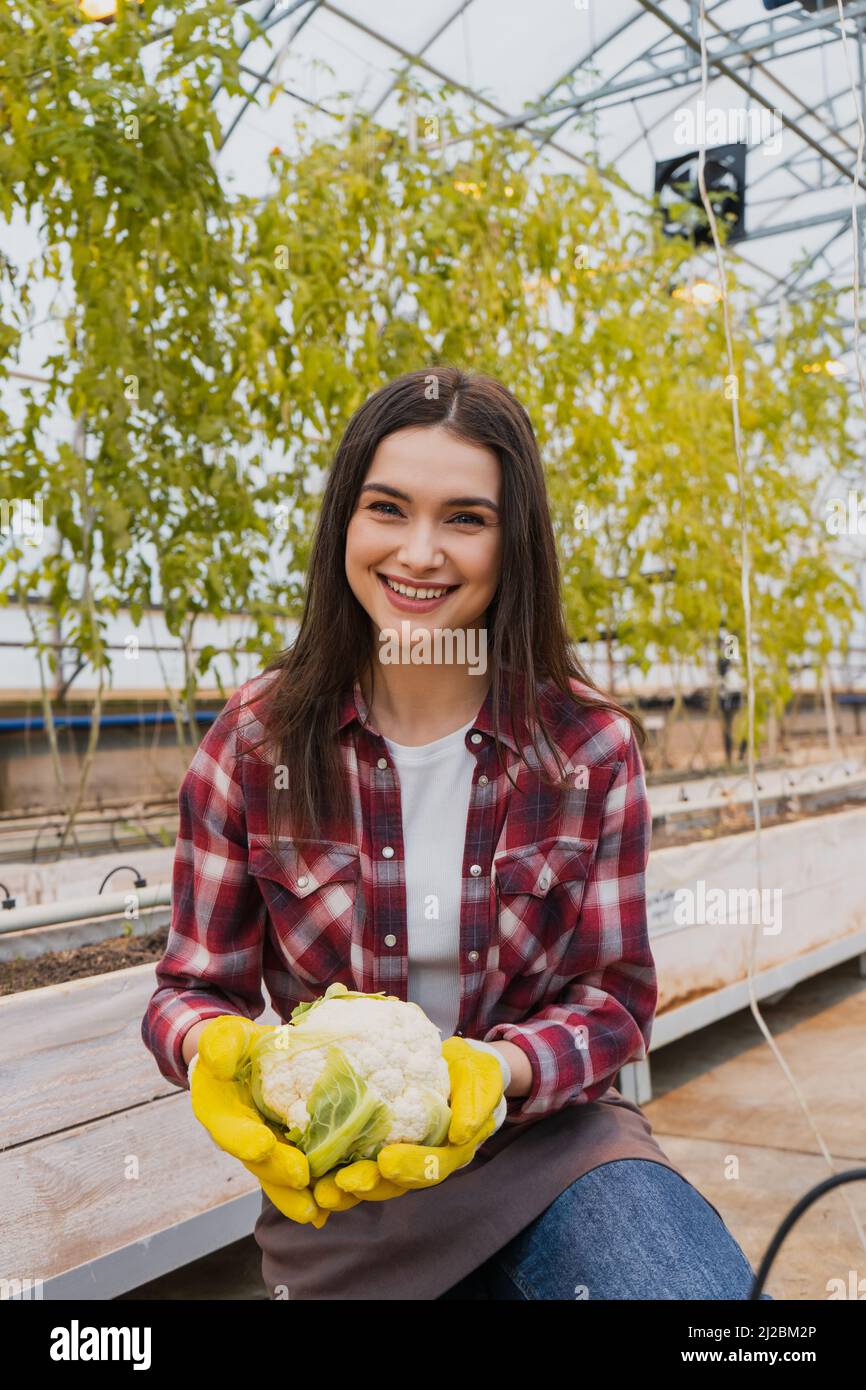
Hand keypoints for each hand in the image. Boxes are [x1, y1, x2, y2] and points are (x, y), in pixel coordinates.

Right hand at [188, 1015, 329, 1227]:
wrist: (247, 1059)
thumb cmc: (234, 1046)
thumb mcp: (223, 1036)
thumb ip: (218, 1045)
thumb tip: (218, 1062)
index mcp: (219, 1113)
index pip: (230, 1129)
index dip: (243, 1139)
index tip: (261, 1145)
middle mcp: (241, 1139)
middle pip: (259, 1162)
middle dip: (278, 1172)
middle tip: (301, 1178)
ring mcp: (267, 1147)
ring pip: (280, 1177)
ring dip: (296, 1194)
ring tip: (316, 1208)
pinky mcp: (291, 1147)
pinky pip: (304, 1169)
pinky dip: (316, 1187)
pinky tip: (336, 1199)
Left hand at [325, 1035, 509, 1201]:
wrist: (459, 1066)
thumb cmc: (474, 1073)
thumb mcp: (483, 1080)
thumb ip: (475, 1105)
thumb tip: (461, 1132)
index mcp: (452, 1150)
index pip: (432, 1165)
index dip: (411, 1166)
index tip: (387, 1162)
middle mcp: (424, 1160)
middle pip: (396, 1182)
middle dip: (369, 1185)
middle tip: (342, 1184)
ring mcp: (401, 1154)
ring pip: (373, 1179)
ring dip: (347, 1187)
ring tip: (321, 1190)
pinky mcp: (380, 1143)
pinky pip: (358, 1160)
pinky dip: (337, 1167)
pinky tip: (312, 1169)